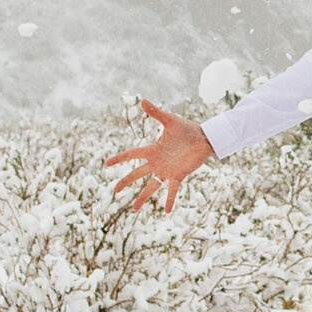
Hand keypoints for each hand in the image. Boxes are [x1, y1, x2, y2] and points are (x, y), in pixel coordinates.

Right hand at [104, 99, 214, 213]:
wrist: (205, 138)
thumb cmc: (188, 128)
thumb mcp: (170, 120)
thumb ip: (156, 113)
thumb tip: (143, 100)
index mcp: (152, 149)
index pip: (131, 154)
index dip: (119, 159)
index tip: (106, 164)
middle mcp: (157, 162)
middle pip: (137, 174)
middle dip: (125, 182)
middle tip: (115, 190)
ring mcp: (167, 170)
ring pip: (151, 186)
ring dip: (142, 197)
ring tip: (133, 208)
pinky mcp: (178, 176)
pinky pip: (171, 190)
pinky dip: (169, 200)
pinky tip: (166, 211)